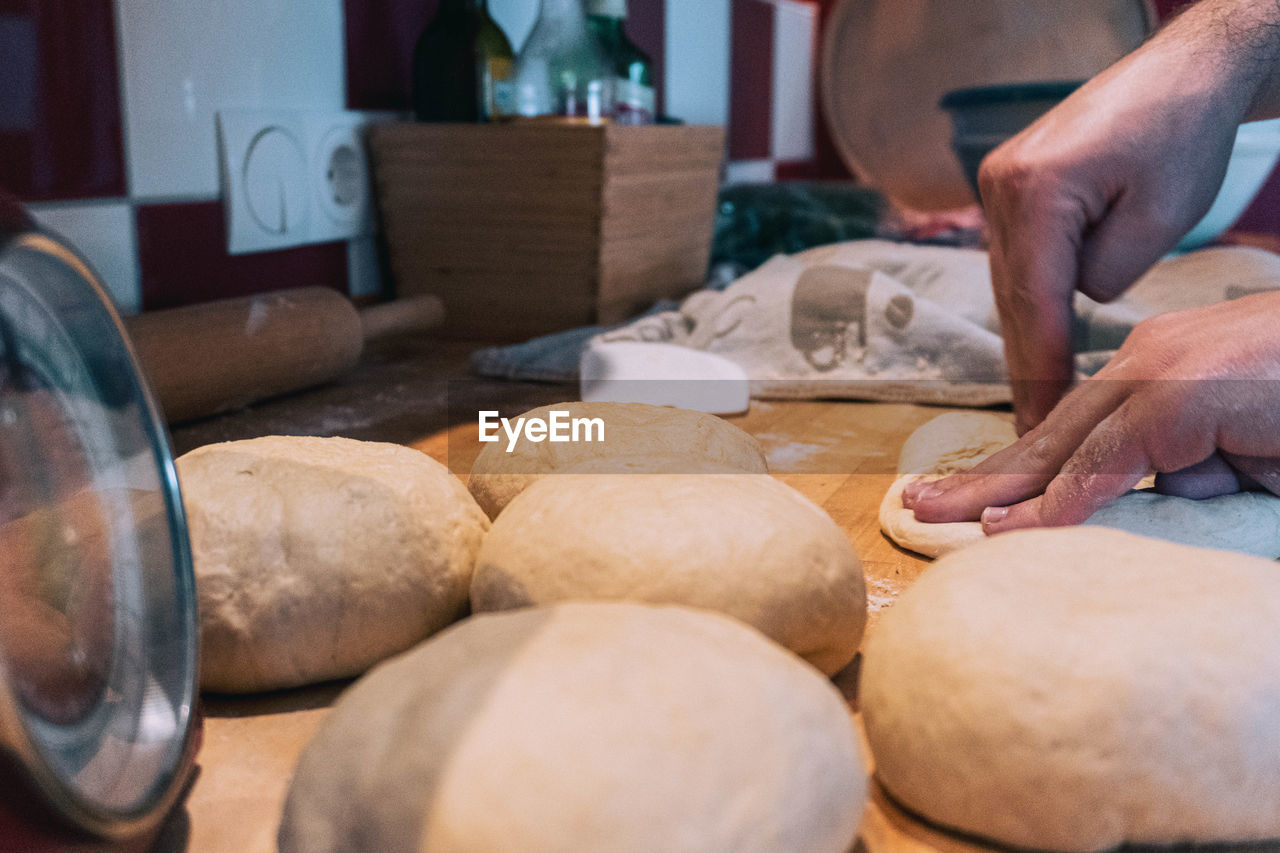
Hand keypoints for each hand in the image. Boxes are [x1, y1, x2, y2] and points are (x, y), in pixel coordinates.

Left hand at [902, 291, 1279, 532]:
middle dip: (981, 475)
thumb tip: (1130, 500)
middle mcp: (1142, 364)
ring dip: (1004, 490)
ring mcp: (1161, 372)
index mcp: (1147, 373)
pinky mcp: (1185, 393)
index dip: (1011, 468)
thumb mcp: (1234, 450)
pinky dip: (1067, 498)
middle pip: (1046, 432)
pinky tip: (1018, 527)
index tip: (965, 500)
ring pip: (1066, 444)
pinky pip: (1113, 458)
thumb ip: (1181, 469)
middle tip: (916, 504)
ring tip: (941, 518)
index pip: (1065, 430)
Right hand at [979, 5, 1262, 431]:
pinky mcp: (1008, 183)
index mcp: (1034, 191)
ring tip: (1034, 400)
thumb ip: (1104, 277)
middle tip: (1029, 436)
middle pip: (1011, 297)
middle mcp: (999, 187)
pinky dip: (1030, 299)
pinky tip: (1040, 338)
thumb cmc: (1183, 133)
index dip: (1038, 371)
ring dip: (1025, 335)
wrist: (1183, 70)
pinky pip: (1015, 257)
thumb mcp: (1160, 218)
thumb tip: (1074, 305)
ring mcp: (996, 183)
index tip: (1038, 428)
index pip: (1034, 303)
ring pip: (1009, 281)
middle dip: (1024, 366)